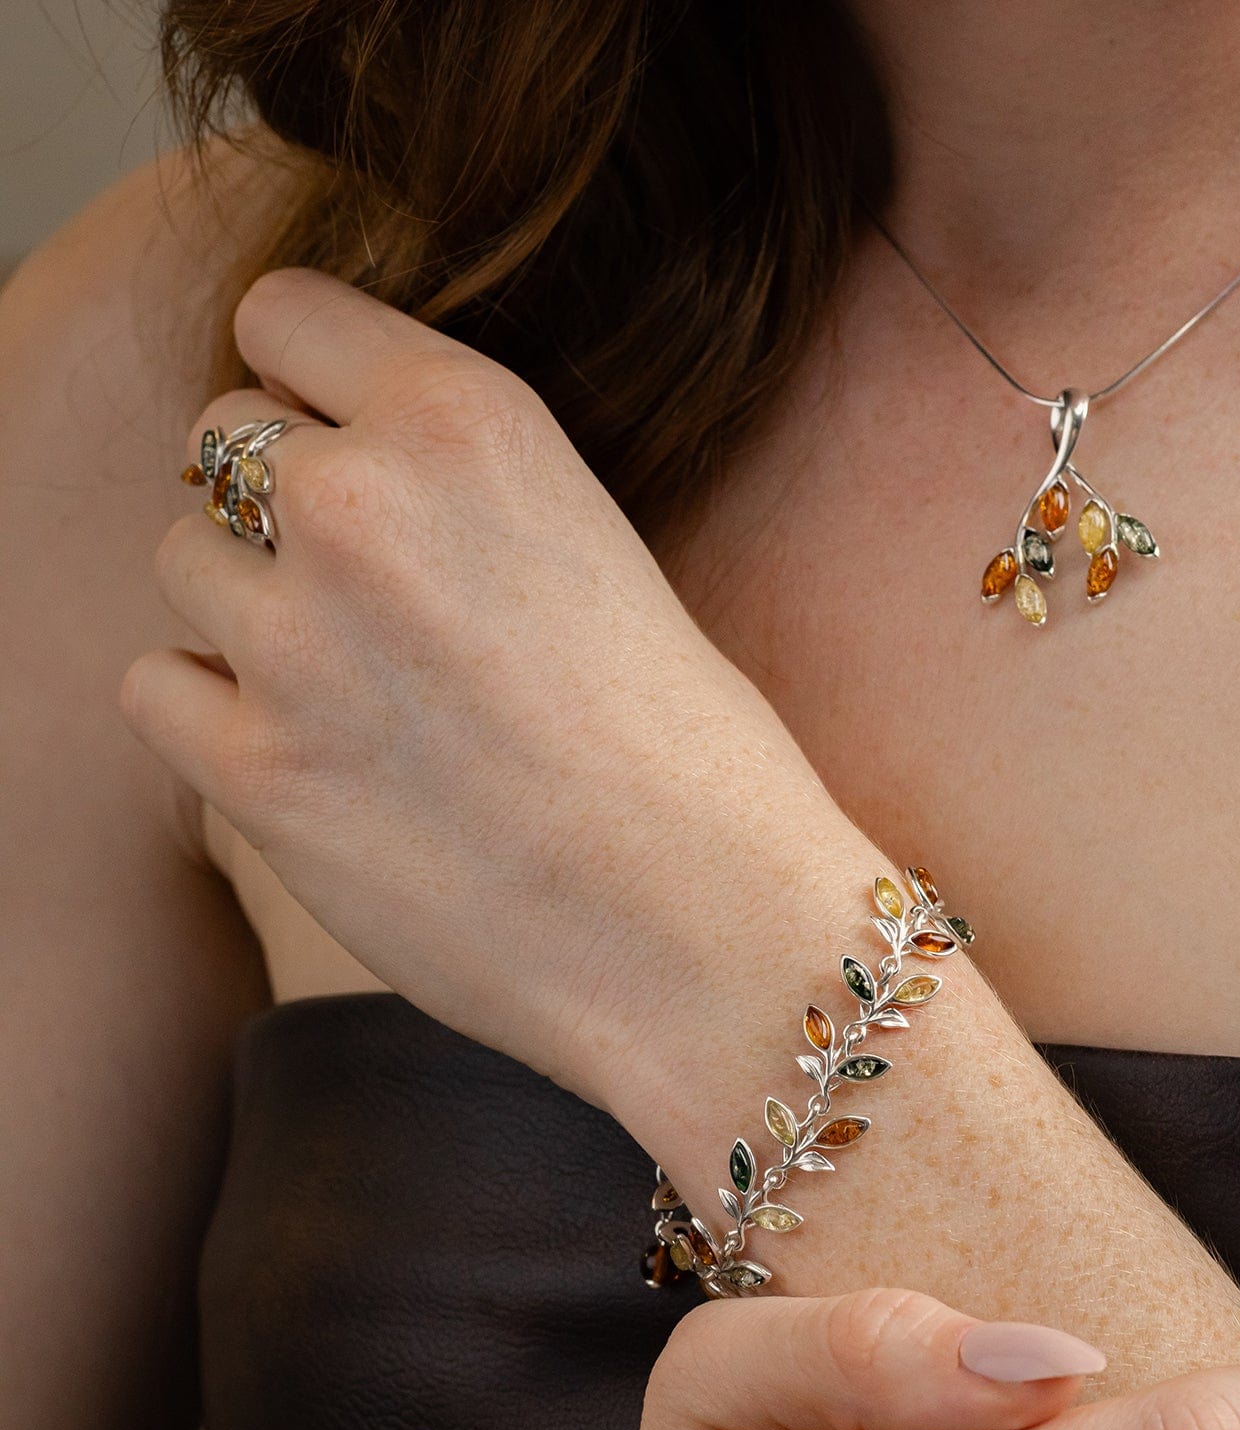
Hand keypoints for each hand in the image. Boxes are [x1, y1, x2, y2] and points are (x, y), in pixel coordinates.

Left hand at [122, 267, 845, 1106]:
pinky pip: (156, 688)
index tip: (337, 448)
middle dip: (274, 506)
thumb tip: (327, 478)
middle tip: (361, 599)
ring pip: (182, 564)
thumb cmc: (690, 757)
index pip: (281, 315)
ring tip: (356, 694)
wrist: (708, 929)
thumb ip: (451, 488)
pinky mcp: (255, 771)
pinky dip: (214, 717)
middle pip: (218, 440)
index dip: (305, 387)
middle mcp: (359, 504)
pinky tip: (311, 757)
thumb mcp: (590, 544)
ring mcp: (293, 641)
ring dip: (248, 615)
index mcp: (465, 420)